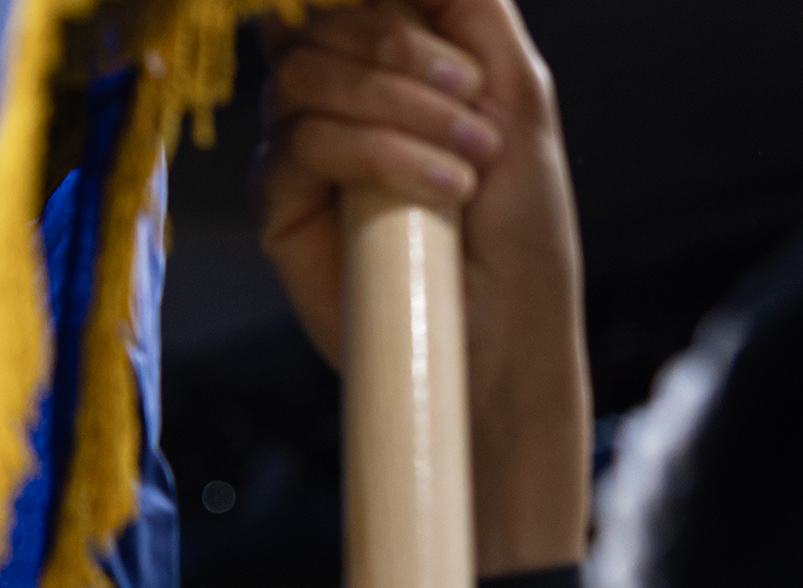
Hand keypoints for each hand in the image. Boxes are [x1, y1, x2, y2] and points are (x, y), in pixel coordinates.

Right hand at [255, 0, 591, 574]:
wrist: (507, 340)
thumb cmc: (521, 233)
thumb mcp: (518, 93)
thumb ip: (469, 7)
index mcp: (389, 66)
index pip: (350, 2)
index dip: (374, 2)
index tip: (444, 38)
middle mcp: (335, 103)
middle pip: (320, 25)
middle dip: (403, 53)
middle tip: (476, 110)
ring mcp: (301, 157)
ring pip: (302, 77)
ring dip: (396, 105)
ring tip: (467, 161)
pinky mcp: (281, 213)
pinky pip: (295, 146)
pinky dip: (375, 153)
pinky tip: (439, 188)